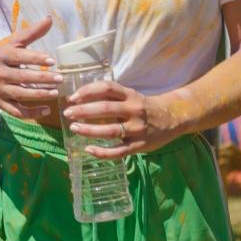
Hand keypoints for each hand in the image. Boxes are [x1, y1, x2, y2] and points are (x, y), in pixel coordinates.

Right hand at [0, 16, 61, 118]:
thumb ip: (31, 32)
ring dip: (39, 95)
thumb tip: (50, 19)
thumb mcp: (11, 41)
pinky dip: (31, 113)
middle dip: (42, 79)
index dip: (35, 58)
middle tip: (60, 78)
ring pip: (20, 95)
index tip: (52, 60)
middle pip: (22, 77)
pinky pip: (16, 111)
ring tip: (55, 93)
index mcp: (2, 55)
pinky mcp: (0, 103)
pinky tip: (47, 110)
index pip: (20, 57)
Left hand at [60, 81, 184, 157]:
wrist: (172, 118)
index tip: (73, 97)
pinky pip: (119, 151)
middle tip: (68, 113)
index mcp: (130, 95)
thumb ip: (111, 97)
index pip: (107, 88)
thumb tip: (82, 97)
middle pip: (106, 109)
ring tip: (74, 128)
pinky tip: (89, 150)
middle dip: (84, 111)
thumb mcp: (131, 96)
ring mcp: (137, 129)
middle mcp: (134, 110)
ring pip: (110, 131)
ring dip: (89, 130)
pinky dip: (103, 152)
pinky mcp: (139, 146)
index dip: (88, 90)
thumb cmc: (144, 106)